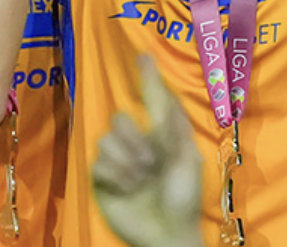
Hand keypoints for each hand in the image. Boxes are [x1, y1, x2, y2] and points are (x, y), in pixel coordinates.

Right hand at [93, 56, 202, 246]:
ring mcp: (119, 163)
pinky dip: (115, 176)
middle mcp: (138, 144)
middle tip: (150, 164)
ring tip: (140, 180)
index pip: (152, 102)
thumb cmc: (184, 199)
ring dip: (126, 161)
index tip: (144, 57)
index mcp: (162, 137)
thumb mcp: (188, 160)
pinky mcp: (102, 180)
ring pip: (106, 140)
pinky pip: (98, 163)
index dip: (148, 79)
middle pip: (120, 119)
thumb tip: (168, 96)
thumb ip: (176, 128)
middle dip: (134, 141)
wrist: (167, 233)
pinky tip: (127, 189)